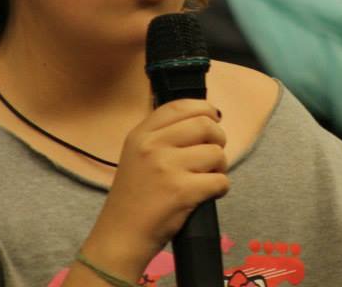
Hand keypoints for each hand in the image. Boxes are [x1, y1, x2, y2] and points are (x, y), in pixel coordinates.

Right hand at [82, 100, 227, 277]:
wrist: (120, 236)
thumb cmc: (134, 198)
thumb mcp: (137, 155)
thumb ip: (163, 136)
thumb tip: (205, 120)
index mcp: (141, 134)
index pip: (181, 105)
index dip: (204, 109)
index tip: (213, 119)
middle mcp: (152, 145)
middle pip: (205, 124)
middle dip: (218, 139)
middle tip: (212, 155)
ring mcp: (167, 167)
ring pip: (217, 153)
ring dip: (220, 167)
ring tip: (207, 178)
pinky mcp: (182, 191)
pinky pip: (220, 181)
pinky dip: (220, 188)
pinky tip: (207, 194)